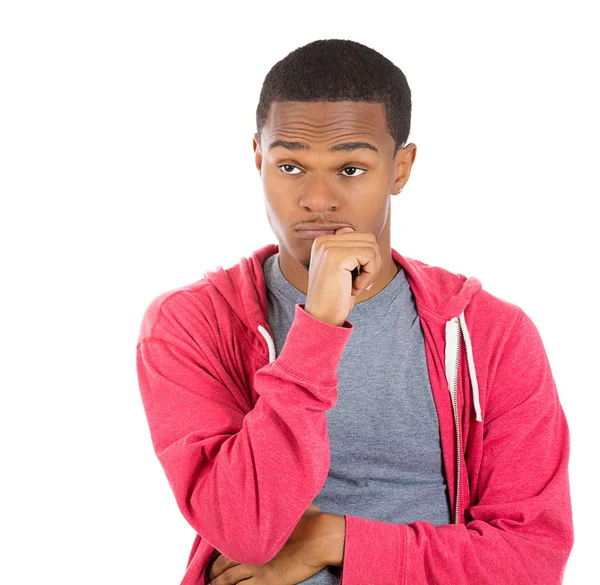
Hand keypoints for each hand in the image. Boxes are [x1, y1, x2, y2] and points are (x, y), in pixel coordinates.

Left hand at [205, 502, 325, 584]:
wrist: (320, 536)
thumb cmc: (309, 517)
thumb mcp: (289, 503)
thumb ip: (277, 501)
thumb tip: (276, 486)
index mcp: (251, 529)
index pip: (225, 540)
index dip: (216, 549)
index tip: (211, 552)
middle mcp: (249, 548)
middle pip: (222, 562)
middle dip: (213, 570)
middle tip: (206, 574)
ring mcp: (255, 567)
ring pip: (227, 579)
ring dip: (217, 583)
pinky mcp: (265, 581)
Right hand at [304, 227, 381, 325]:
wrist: (321, 319)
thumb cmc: (335, 298)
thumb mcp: (345, 271)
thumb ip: (353, 253)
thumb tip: (373, 242)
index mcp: (323, 242)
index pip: (361, 237)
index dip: (367, 258)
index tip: (358, 279)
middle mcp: (323, 241)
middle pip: (369, 239)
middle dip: (373, 263)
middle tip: (361, 284)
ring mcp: (328, 246)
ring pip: (372, 246)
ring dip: (372, 270)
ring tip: (357, 286)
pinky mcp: (336, 256)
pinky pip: (369, 256)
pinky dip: (369, 275)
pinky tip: (355, 289)